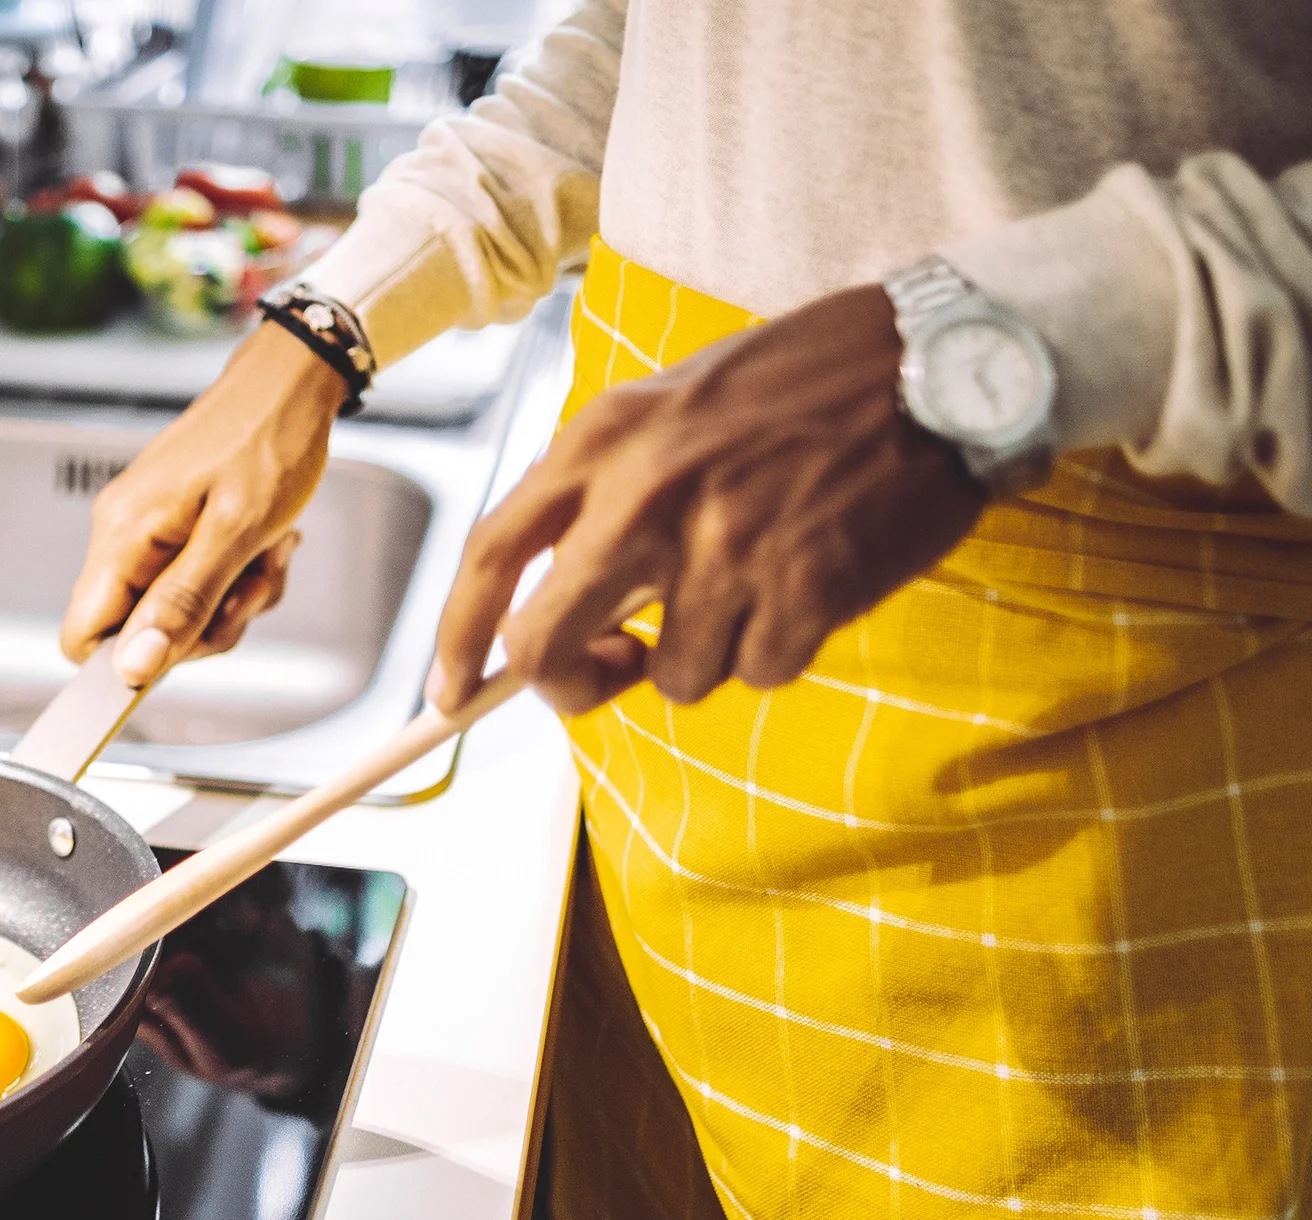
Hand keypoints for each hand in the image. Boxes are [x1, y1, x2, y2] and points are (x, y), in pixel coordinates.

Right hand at [60, 323, 342, 685]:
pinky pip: (196, 581)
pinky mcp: (174, 526)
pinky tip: (265, 543)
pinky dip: (237, 575)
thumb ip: (183, 603)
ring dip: (232, 599)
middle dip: (205, 624)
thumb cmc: (269, 441)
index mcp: (122, 536)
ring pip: (175, 611)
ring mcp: (148, 530)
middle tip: (250, 583)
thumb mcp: (237, 533)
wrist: (291, 382)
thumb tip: (134, 668)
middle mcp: (122, 534)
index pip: (82, 638)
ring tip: (267, 552)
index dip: (130, 662)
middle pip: (138, 633)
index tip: (190, 648)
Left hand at [427, 283, 986, 715]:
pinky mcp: (802, 591)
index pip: (491, 554)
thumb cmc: (799, 385)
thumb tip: (546, 599)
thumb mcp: (668, 408)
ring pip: (669, 677)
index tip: (450, 690)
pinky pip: (756, 674)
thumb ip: (602, 493)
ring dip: (703, 656)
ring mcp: (724, 548)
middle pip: (546, 642)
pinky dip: (775, 650)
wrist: (936, 362)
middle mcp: (645, 497)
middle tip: (601, 676)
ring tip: (748, 584)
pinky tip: (803, 588)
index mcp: (602, 442)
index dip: (458, 635)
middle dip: (564, 684)